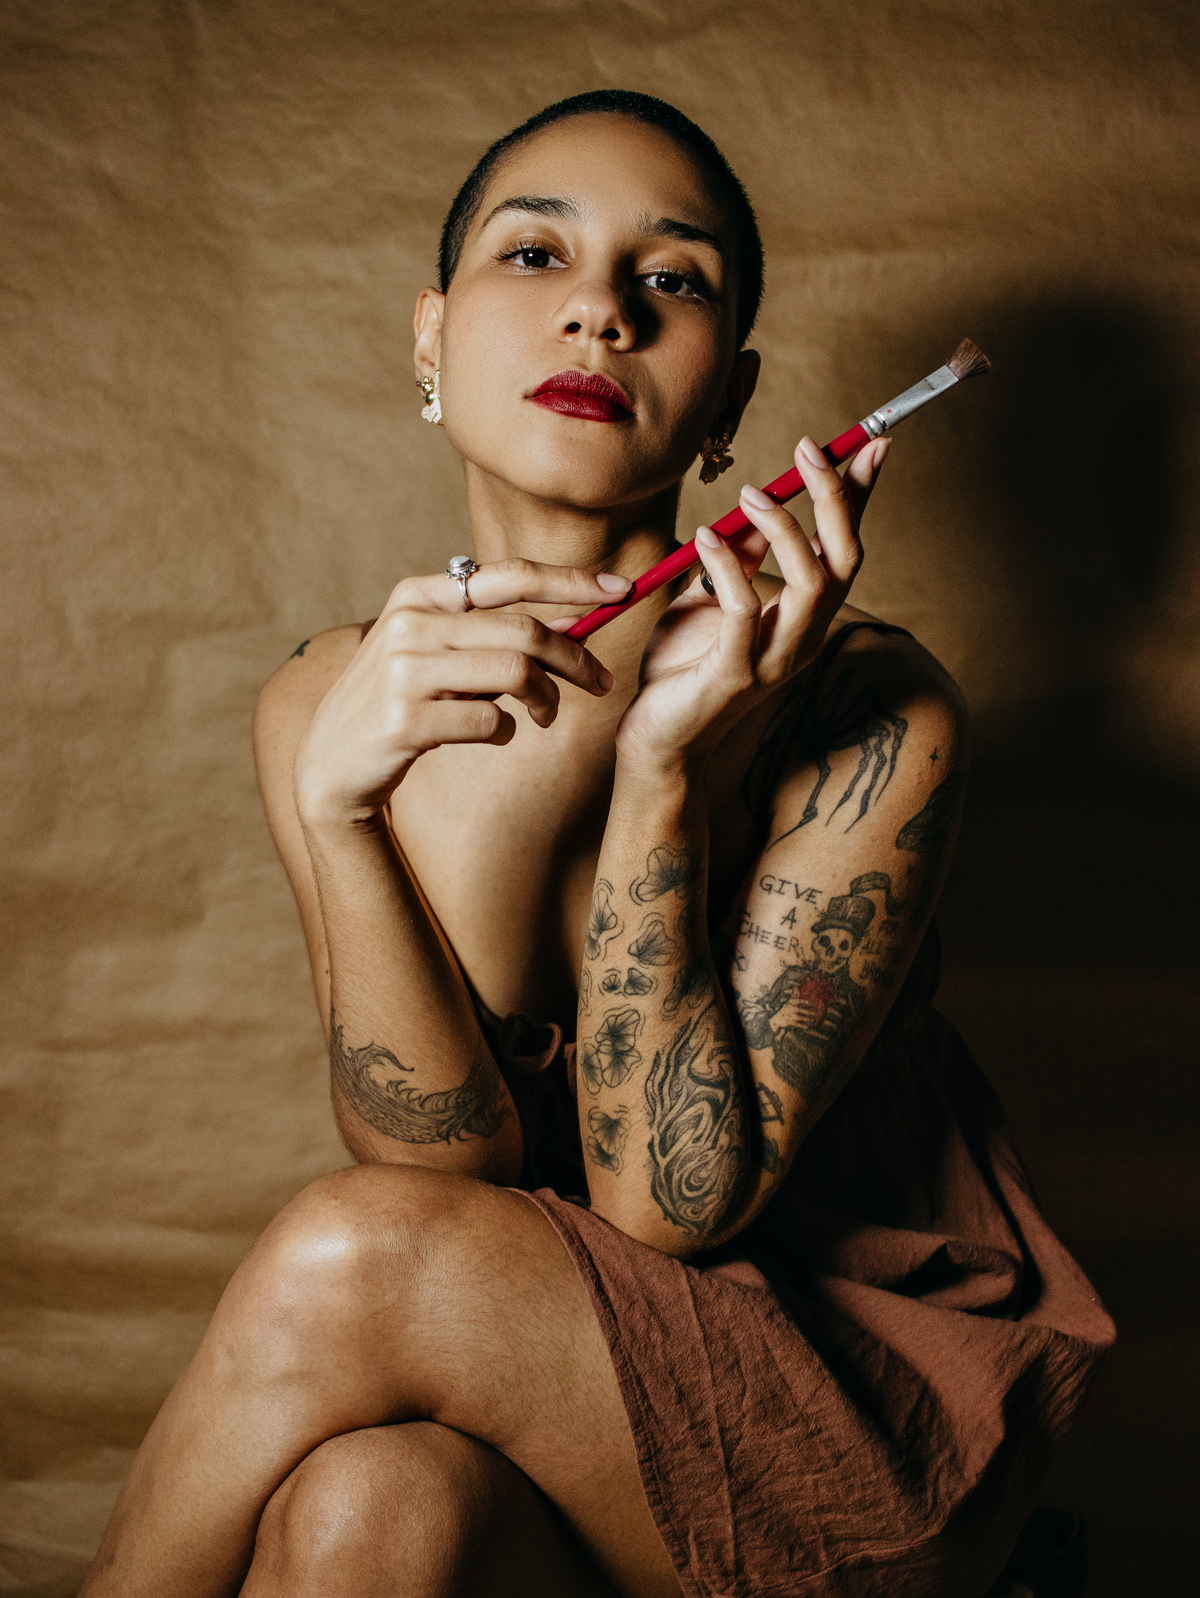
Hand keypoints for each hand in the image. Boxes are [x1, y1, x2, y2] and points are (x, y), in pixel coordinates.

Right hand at [294, 560, 627, 827]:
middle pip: (524, 630)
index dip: (571, 581)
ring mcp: (404, 671)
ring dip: (546, 699)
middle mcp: (410, 624)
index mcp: (418, 594)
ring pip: (515, 674)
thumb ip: (488, 632)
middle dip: (576, 657)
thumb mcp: (433, 652)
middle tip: (602, 682)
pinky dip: (507, 732)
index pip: (510, 576)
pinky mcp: (405, 719)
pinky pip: (490, 722)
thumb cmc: (400, 703)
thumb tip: (572, 621)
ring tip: (545, 715)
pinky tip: (493, 734)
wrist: (332, 763)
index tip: (620, 589)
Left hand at [615, 435, 888, 769]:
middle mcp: (802, 640)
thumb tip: (758, 505)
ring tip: (748, 494)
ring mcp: (773, 661)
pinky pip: (744, 610)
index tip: (869, 442)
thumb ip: (740, 561)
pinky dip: (728, 566)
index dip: (860, 497)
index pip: (846, 549)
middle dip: (835, 498)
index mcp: (803, 620)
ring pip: (811, 583)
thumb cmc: (682, 672)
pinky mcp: (734, 674)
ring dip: (785, 527)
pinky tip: (704, 537)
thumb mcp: (710, 601)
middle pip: (843, 560)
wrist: (657, 743)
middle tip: (809, 448)